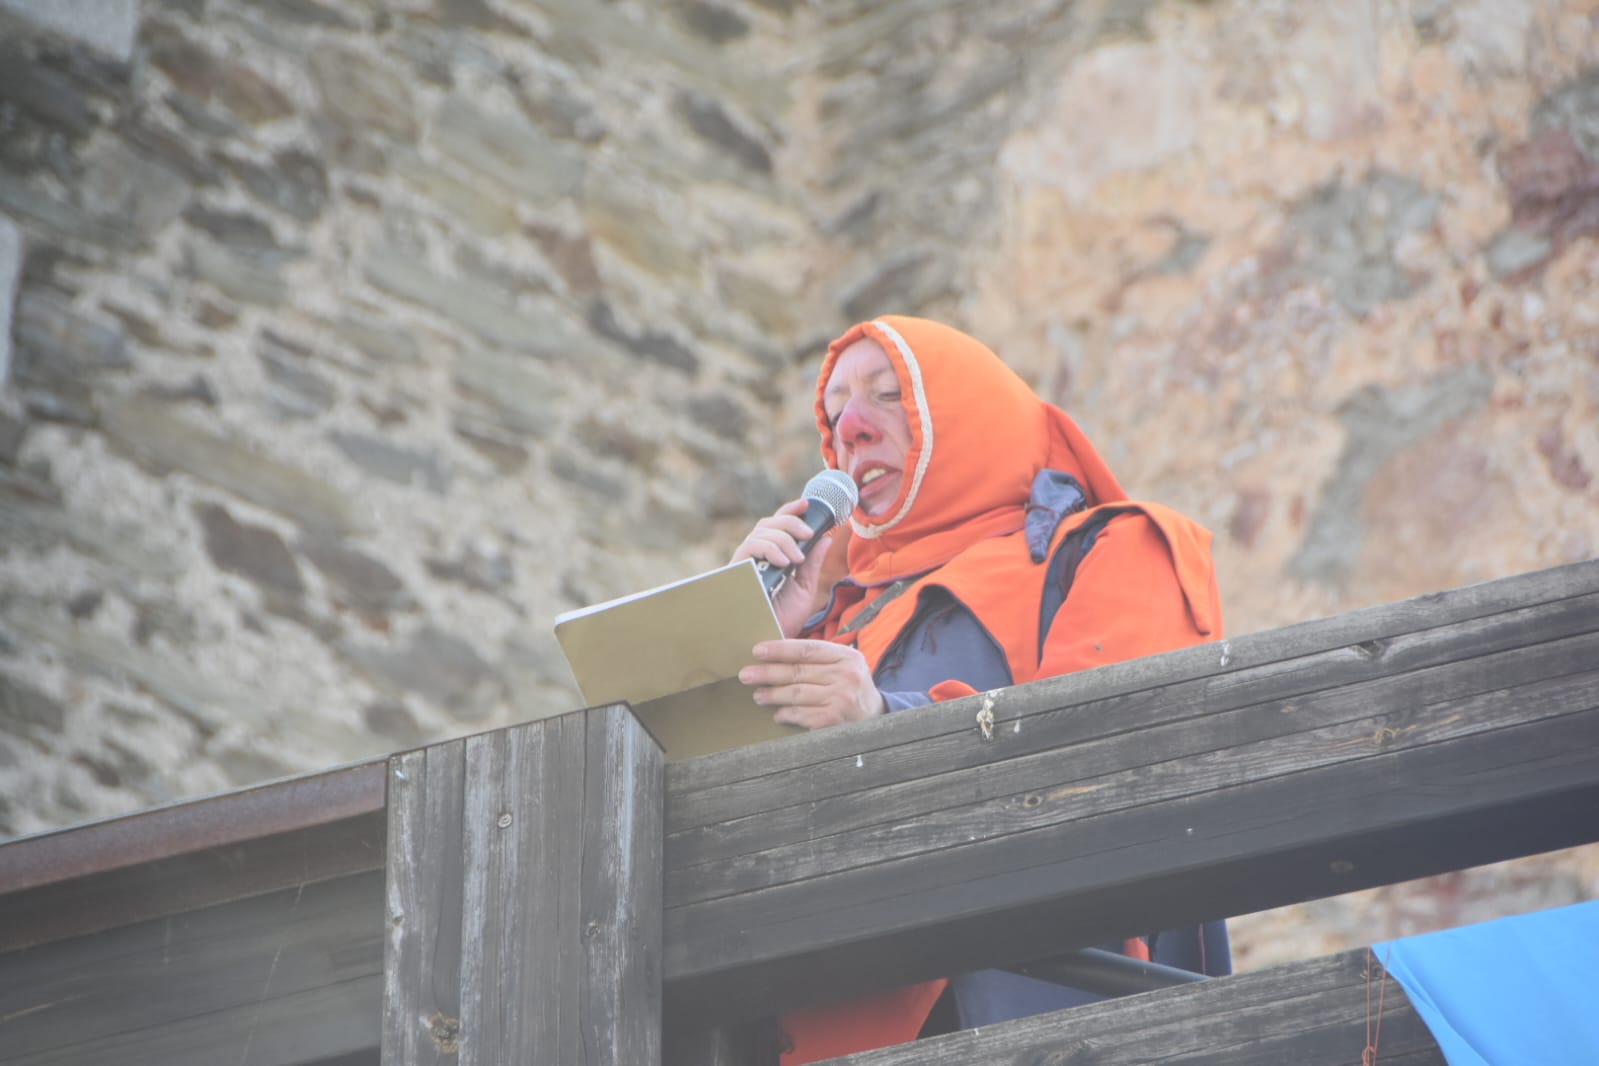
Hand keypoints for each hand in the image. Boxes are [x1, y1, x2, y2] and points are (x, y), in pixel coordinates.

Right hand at [730, 499, 838, 637]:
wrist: (770, 643)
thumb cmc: (784, 620)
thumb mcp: (805, 589)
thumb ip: (812, 564)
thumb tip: (826, 539)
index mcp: (772, 558)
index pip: (777, 526)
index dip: (790, 511)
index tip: (807, 504)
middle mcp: (756, 557)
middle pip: (767, 523)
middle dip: (790, 523)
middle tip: (808, 535)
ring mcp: (745, 563)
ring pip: (760, 532)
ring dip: (783, 539)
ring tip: (796, 560)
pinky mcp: (736, 571)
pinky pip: (750, 546)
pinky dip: (770, 549)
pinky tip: (784, 563)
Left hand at [738, 639, 886, 729]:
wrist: (878, 719)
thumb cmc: (852, 688)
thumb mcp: (846, 666)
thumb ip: (819, 659)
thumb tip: (776, 654)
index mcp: (847, 657)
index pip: (808, 649)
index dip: (780, 649)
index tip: (757, 650)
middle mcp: (845, 676)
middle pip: (798, 672)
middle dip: (767, 673)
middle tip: (746, 674)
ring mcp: (840, 699)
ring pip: (796, 694)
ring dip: (772, 695)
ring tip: (758, 695)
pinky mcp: (833, 721)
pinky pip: (801, 715)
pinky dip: (786, 715)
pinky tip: (777, 714)